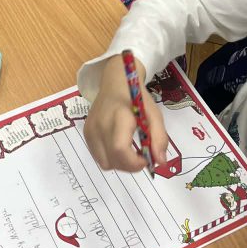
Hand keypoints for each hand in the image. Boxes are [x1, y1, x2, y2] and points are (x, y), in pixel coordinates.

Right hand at [83, 55, 168, 171]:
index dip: (134, 162)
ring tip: (130, 150)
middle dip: (130, 165)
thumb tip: (160, 162)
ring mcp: (90, 130)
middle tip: (141, 155)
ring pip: (104, 163)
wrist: (115, 81)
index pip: (120, 149)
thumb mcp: (154, 114)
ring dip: (120, 163)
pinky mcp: (86, 133)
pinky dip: (110, 157)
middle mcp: (100, 125)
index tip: (146, 159)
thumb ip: (159, 138)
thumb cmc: (136, 97)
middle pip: (112, 161)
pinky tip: (119, 146)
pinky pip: (98, 156)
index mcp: (118, 117)